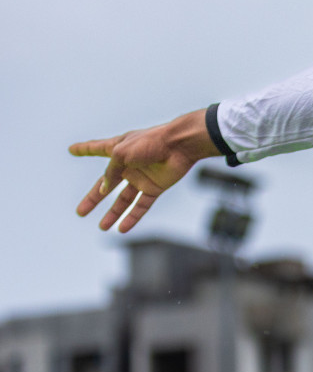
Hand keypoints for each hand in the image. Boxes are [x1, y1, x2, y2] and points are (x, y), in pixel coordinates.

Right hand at [70, 110, 218, 232]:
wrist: (181, 145)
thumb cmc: (151, 142)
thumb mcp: (121, 153)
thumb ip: (110, 172)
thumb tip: (105, 190)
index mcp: (118, 148)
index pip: (96, 148)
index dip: (84, 149)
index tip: (72, 149)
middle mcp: (128, 164)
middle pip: (106, 184)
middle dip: (94, 198)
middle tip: (80, 211)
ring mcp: (141, 177)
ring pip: (124, 199)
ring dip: (113, 213)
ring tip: (102, 227)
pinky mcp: (155, 187)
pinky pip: (142, 205)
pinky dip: (133, 217)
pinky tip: (122, 228)